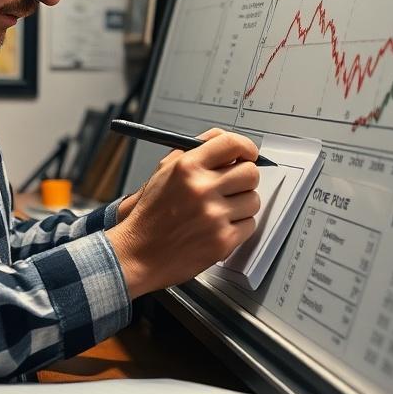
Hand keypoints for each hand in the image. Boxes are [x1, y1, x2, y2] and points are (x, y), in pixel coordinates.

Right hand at [106, 130, 261, 297]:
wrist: (139, 253)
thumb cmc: (151, 215)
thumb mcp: (164, 171)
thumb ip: (195, 150)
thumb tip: (224, 140)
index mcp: (187, 167)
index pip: (231, 144)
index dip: (246, 148)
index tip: (249, 154)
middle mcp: (201, 188)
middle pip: (250, 173)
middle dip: (244, 178)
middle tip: (233, 185)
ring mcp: (214, 216)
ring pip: (253, 200)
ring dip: (242, 204)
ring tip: (220, 210)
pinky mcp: (223, 240)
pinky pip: (250, 224)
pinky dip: (239, 226)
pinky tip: (219, 226)